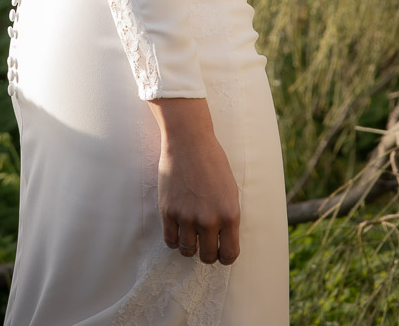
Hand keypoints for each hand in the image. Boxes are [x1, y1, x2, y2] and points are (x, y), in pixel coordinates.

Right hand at [148, 97, 240, 264]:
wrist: (189, 142)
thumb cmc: (212, 163)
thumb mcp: (230, 191)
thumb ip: (227, 217)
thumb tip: (222, 240)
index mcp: (230, 214)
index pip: (229, 254)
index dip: (225, 256)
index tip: (221, 252)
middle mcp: (209, 220)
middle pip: (207, 256)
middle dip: (207, 253)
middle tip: (204, 243)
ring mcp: (186, 217)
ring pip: (187, 251)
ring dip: (189, 246)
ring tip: (190, 236)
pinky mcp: (168, 211)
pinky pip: (169, 240)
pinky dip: (174, 240)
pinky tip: (178, 230)